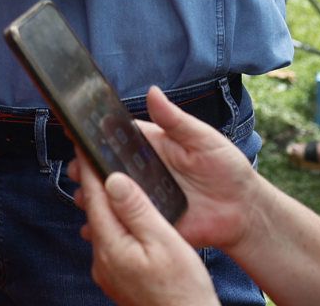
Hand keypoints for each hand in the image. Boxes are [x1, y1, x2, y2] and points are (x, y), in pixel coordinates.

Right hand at [71, 86, 263, 253]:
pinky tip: (93, 229)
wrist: (245, 211)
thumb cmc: (227, 168)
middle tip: (75, 172)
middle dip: (87, 169)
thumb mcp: (203, 138)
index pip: (117, 138)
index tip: (76, 136)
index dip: (96, 137)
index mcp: (151, 147)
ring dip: (93, 197)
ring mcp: (145, 199)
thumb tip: (152, 91)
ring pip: (112, 196)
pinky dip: (109, 227)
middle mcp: (143, 172)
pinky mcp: (151, 224)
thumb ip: (176, 120)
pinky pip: (127, 224)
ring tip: (80, 198)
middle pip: (107, 168)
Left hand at [76, 169, 218, 305]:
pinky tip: (127, 218)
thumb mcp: (165, 242)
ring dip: (107, 204)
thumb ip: (137, 210)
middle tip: (97, 155)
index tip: (83, 144)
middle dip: (96, 183)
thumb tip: (113, 181)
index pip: (94, 196)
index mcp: (111, 245)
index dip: (90, 168)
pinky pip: (111, 243)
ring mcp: (107, 272)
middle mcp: (102, 259)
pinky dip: (116, 225)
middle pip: (95, 211)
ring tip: (113, 180)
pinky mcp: (117, 279)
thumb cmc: (183, 291)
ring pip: (103, 227)